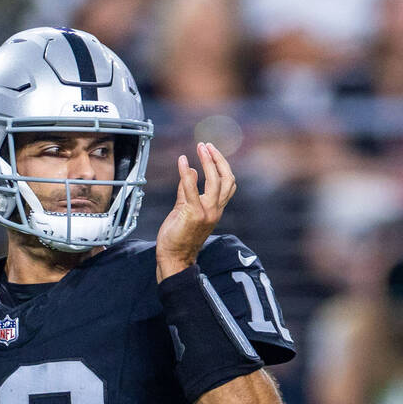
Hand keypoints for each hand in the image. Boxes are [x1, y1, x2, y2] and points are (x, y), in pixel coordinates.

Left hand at [156, 142, 235, 279]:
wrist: (174, 258)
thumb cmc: (178, 236)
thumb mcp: (184, 208)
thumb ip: (187, 190)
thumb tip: (192, 171)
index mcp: (216, 208)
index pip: (228, 183)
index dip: (221, 165)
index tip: (211, 151)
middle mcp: (216, 210)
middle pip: (226, 179)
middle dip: (218, 159)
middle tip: (206, 146)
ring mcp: (207, 212)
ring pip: (215, 181)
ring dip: (208, 161)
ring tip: (201, 147)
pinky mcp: (194, 214)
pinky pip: (192, 189)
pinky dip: (187, 173)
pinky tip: (183, 161)